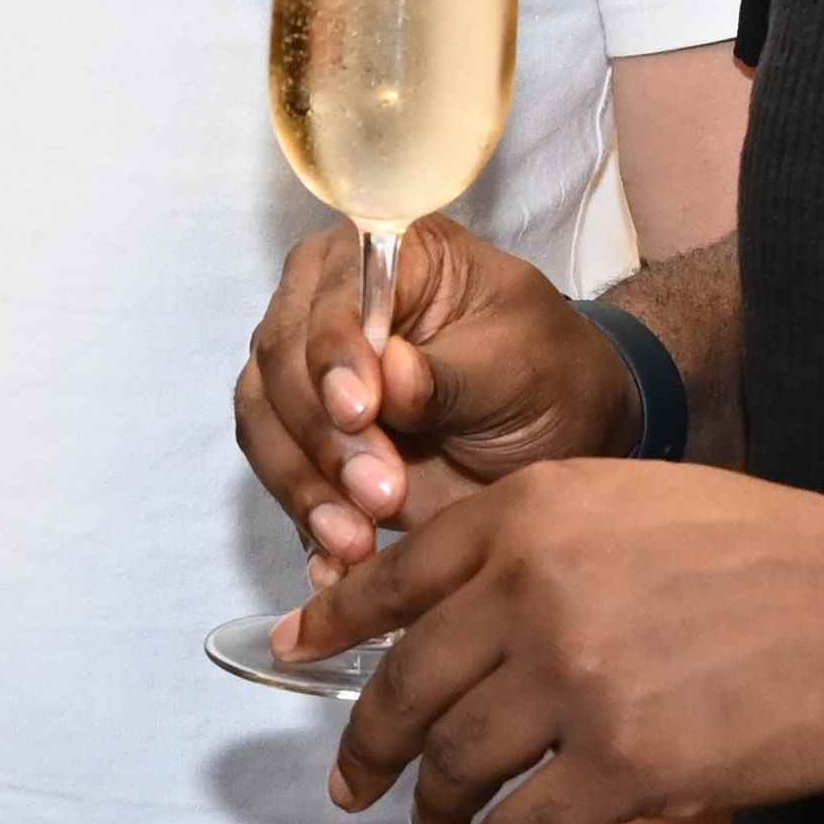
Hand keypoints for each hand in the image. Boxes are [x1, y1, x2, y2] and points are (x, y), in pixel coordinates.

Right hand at [235, 214, 632, 574]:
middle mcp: (319, 307)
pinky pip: (281, 480)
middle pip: (278, 366)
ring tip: (356, 541)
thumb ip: (452, 372)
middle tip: (378, 494)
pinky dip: (304, 523)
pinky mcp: (304, 443)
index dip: (333, 357)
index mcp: (374, 258)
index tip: (360, 413)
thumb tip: (389, 374)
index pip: (326, 301)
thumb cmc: (546, 372)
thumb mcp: (522, 363)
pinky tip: (335, 566)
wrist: (558, 434)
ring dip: (303, 488)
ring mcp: (304, 378)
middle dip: (321, 438)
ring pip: (264, 427)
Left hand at [318, 458, 823, 823]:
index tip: (291, 656)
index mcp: (533, 511)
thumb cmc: (778, 552)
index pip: (397, 576)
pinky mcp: (626, 764)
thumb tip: (456, 598)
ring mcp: (576, 679)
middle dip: (370, 746)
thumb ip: (542, 542)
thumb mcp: (636, 503)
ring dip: (435, 809)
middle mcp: (534, 588)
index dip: (334, 625)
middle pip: (409, 684)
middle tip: (353, 784)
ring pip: (457, 763)